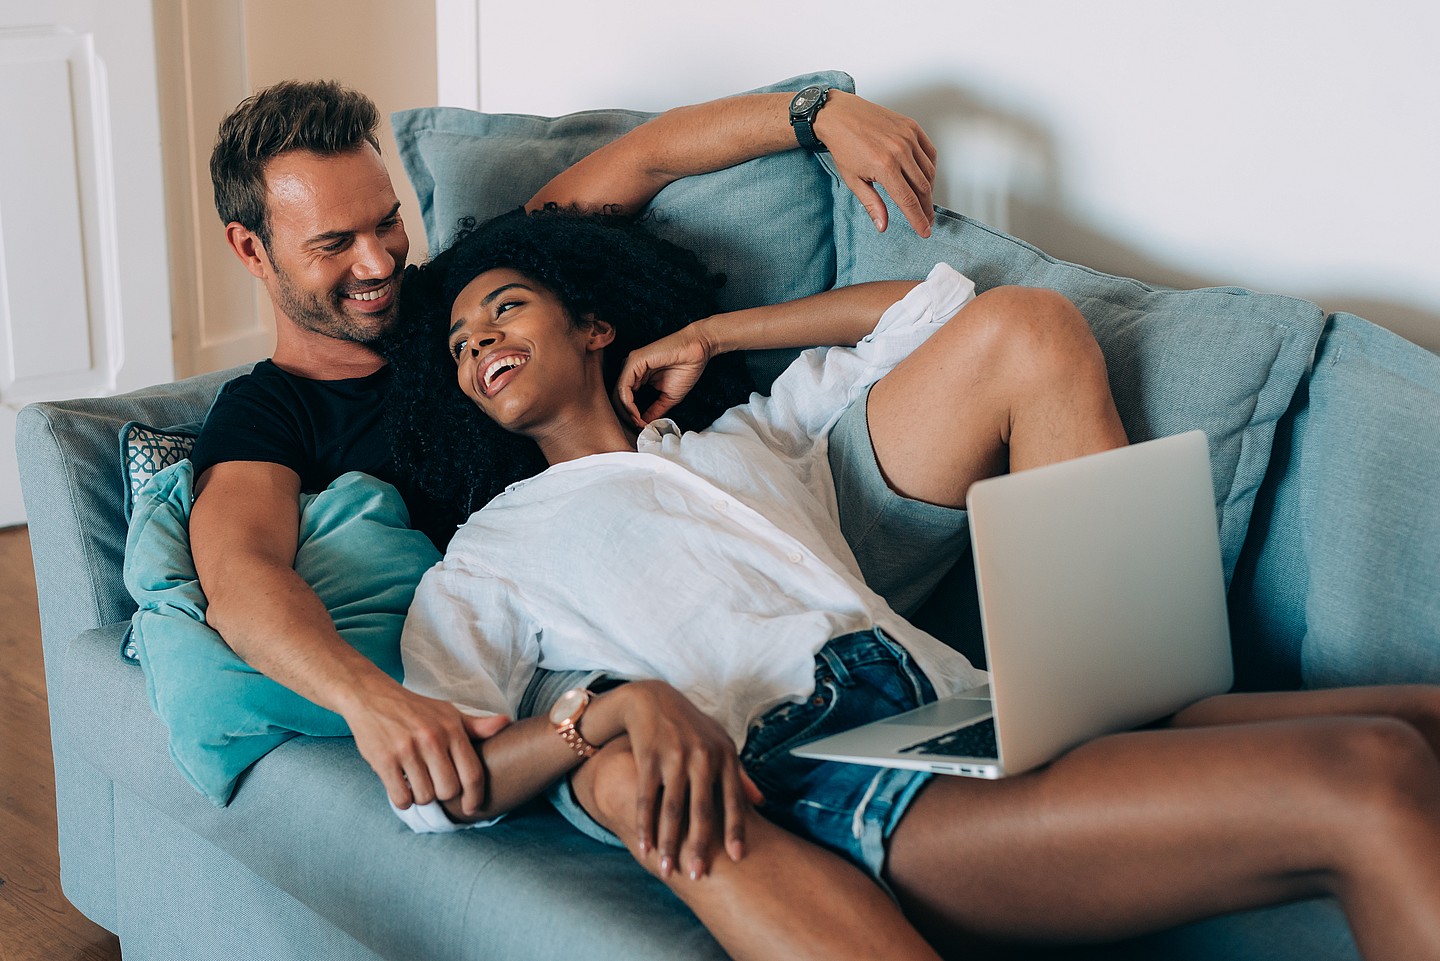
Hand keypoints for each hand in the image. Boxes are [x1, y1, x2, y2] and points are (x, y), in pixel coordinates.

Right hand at [344, 680, 510, 817]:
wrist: (371, 696)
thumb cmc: (415, 708)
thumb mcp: (448, 713)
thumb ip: (476, 726)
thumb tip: (507, 723)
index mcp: (451, 729)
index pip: (473, 774)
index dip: (476, 797)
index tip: (473, 808)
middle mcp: (432, 739)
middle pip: (449, 790)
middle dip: (444, 795)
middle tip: (435, 784)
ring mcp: (407, 750)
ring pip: (425, 796)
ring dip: (421, 796)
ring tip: (417, 781)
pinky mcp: (384, 760)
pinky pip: (401, 797)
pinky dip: (403, 799)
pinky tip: (401, 786)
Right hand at [612, 681, 762, 879]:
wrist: (652, 699)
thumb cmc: (691, 726)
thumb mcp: (720, 742)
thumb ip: (740, 774)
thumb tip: (762, 802)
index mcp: (724, 756)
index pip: (733, 799)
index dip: (735, 829)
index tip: (736, 857)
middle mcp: (702, 757)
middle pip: (702, 810)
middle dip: (700, 846)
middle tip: (698, 876)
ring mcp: (674, 757)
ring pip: (673, 809)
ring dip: (669, 843)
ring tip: (667, 870)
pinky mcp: (649, 758)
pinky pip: (647, 799)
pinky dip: (644, 826)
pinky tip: (644, 847)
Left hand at [613, 321, 716, 427]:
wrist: (697, 351)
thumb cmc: (685, 369)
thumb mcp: (668, 397)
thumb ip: (655, 410)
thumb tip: (644, 425)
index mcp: (637, 377)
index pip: (625, 400)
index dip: (631, 417)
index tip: (641, 429)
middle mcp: (631, 371)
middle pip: (618, 398)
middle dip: (626, 417)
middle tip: (637, 429)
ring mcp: (630, 365)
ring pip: (618, 394)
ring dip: (626, 413)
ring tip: (637, 424)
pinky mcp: (634, 361)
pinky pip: (623, 386)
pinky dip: (628, 404)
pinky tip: (636, 414)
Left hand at [814, 90, 937, 236]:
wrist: (839, 115)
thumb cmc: (844, 146)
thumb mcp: (853, 180)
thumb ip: (872, 204)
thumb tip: (882, 225)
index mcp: (885, 167)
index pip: (908, 201)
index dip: (918, 219)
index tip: (925, 231)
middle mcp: (900, 151)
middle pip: (922, 188)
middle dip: (926, 208)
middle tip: (927, 220)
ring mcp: (908, 137)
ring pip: (929, 171)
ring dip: (929, 190)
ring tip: (925, 202)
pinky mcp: (912, 127)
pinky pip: (930, 152)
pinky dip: (931, 167)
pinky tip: (926, 178)